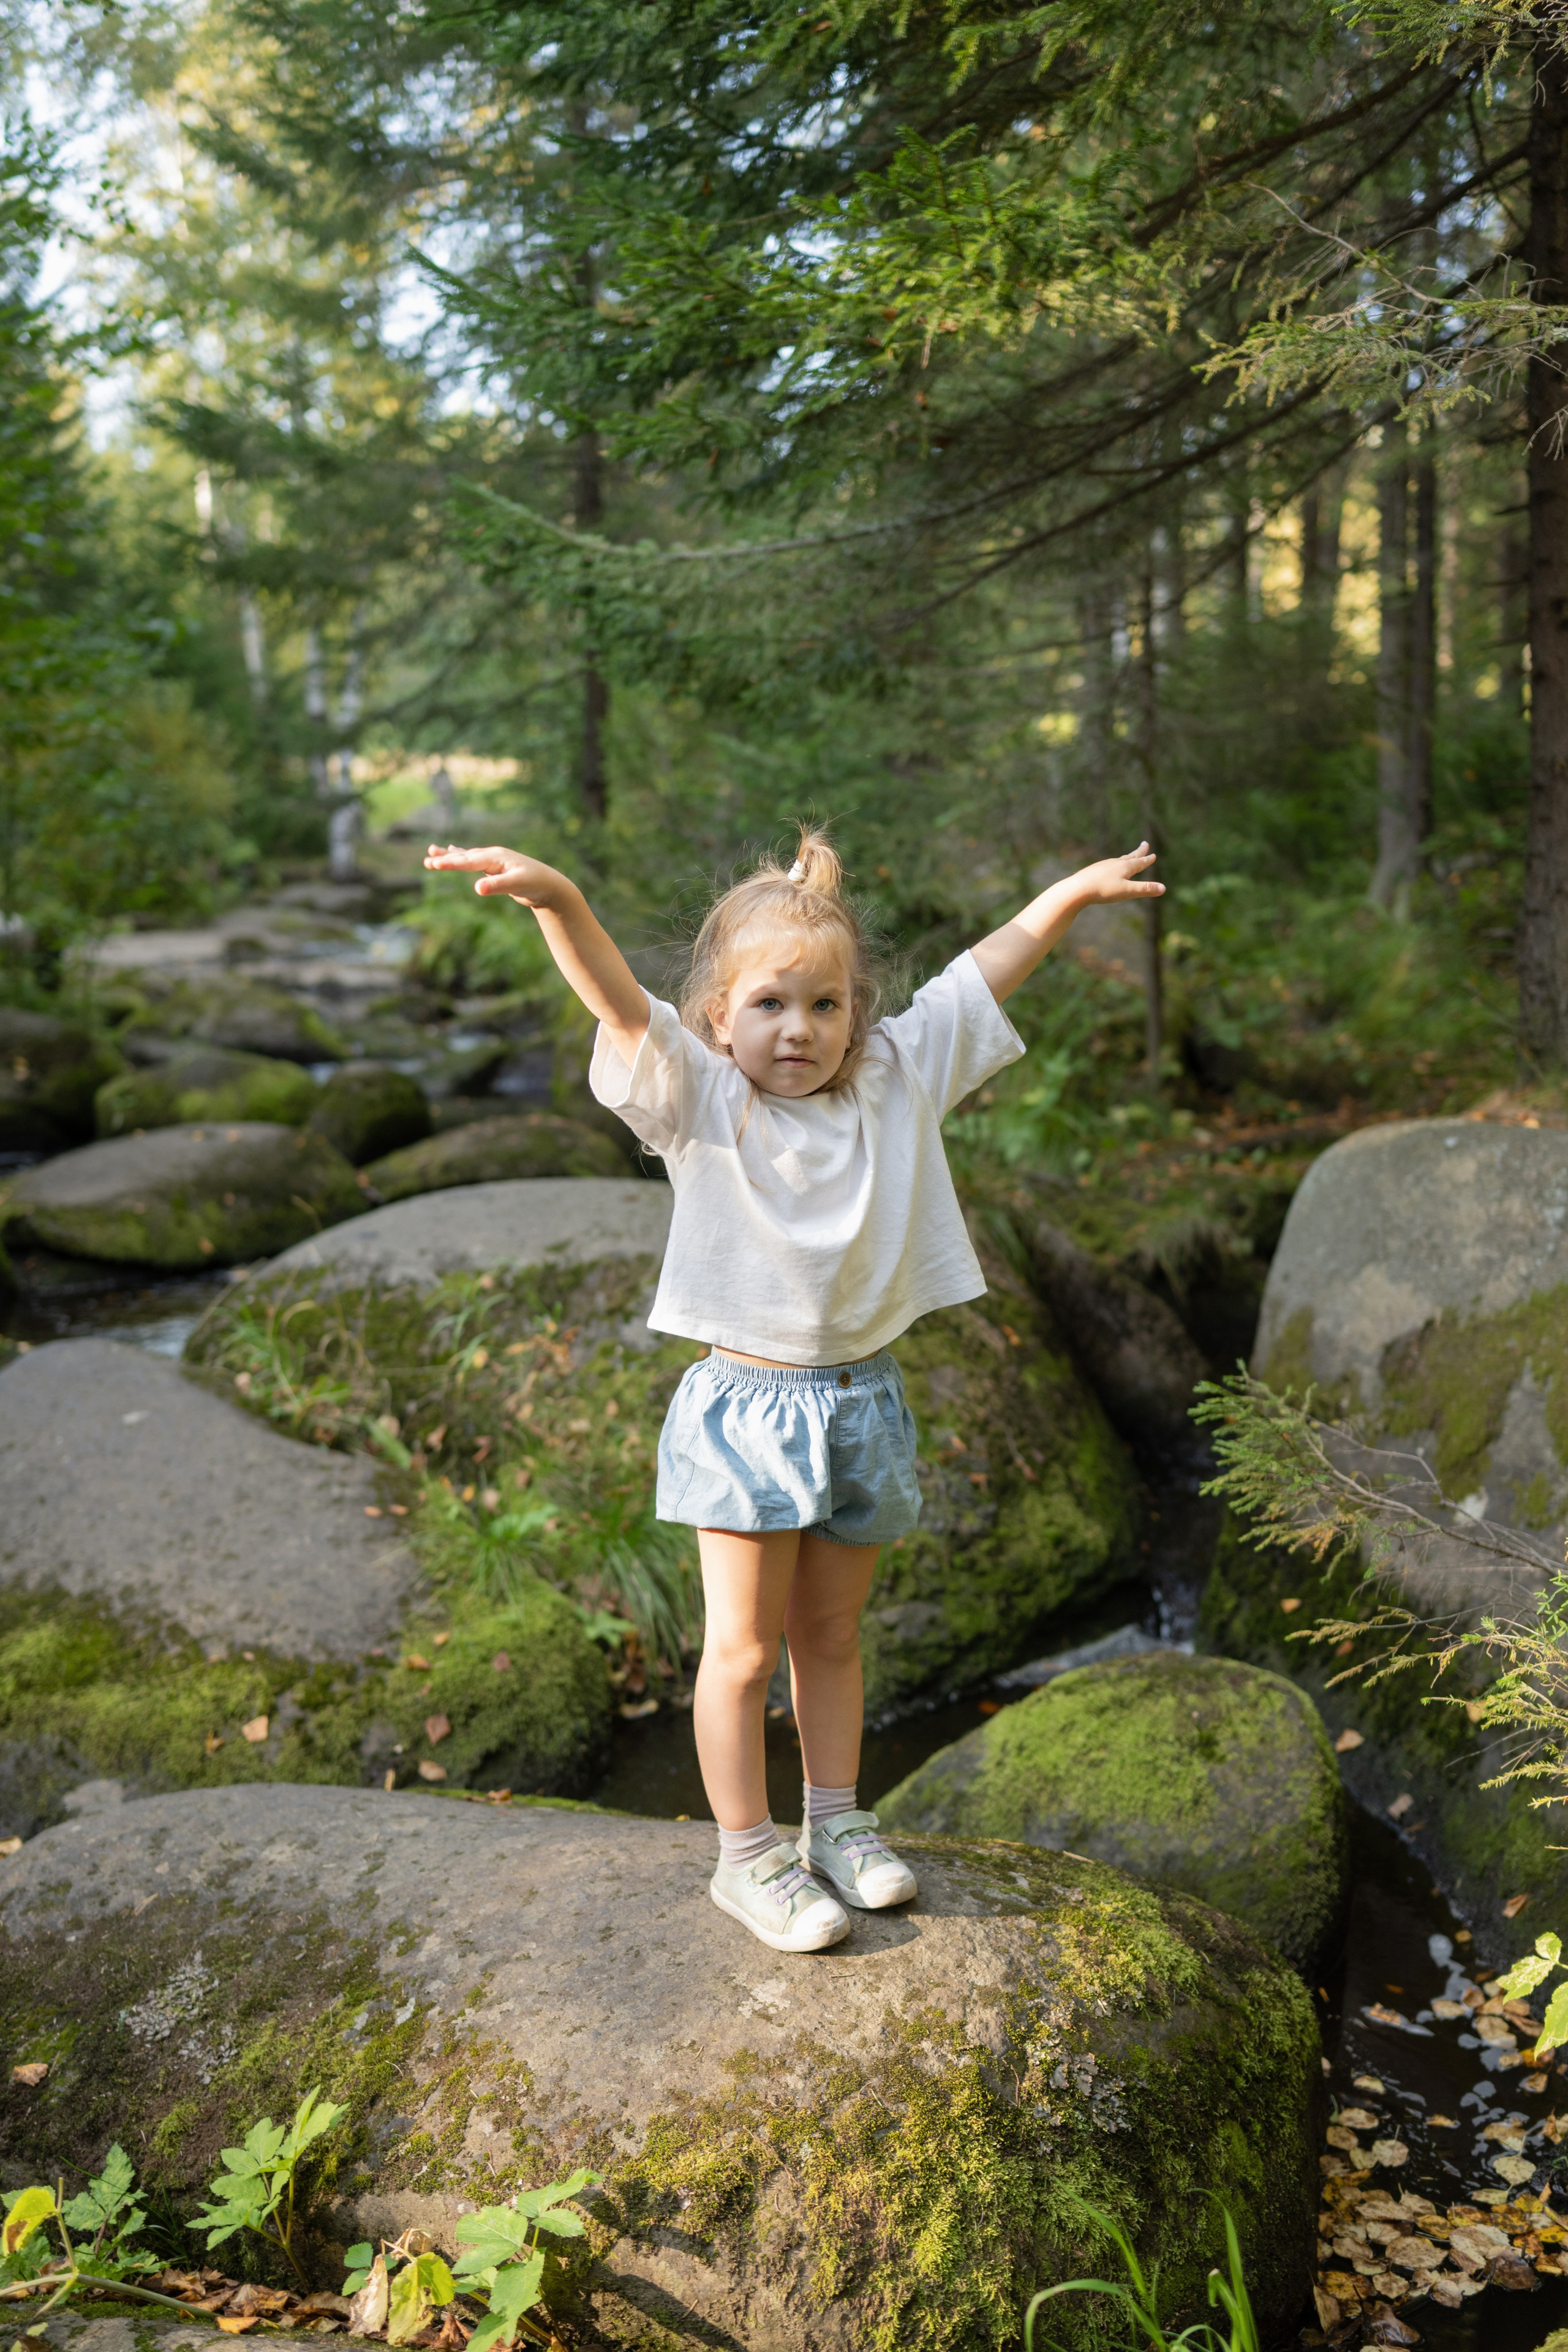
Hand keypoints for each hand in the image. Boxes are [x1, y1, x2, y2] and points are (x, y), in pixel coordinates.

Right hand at [422, 844, 568, 907]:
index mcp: (496, 857)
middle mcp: (493, 856)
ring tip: (432, 851)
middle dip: (445, 858)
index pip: (468, 860)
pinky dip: (462, 857)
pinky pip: (474, 861)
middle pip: (464, 856)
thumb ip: (496, 886)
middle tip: (427, 861)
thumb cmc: (535, 883)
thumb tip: (477, 888)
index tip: (433, 863)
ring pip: (467, 856)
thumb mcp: (515, 885)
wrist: (550, 885)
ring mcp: (494, 860)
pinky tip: (454, 851)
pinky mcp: (496, 868)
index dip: (450, 862)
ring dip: (450, 855)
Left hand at [1069, 843, 1163, 904]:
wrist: (1078, 889)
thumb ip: (1144, 889)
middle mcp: (1115, 863)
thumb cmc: (1103, 890)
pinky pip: (1107, 866)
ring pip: (1118, 860)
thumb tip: (1164, 888)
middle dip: (1139, 852)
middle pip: (1130, 857)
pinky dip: (1113, 865)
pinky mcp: (1094, 870)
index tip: (1153, 855)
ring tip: (1128, 857)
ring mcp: (1103, 866)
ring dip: (1126, 858)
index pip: (1140, 862)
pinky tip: (1108, 869)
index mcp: (1124, 867)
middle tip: (1145, 844)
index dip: (1147, 860)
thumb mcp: (1127, 891)